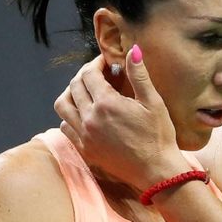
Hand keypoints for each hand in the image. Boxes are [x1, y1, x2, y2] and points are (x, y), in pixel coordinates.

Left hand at [53, 47, 188, 189]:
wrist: (156, 171)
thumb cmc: (159, 135)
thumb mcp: (153, 102)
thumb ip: (139, 75)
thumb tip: (133, 50)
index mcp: (106, 104)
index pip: (89, 74)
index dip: (96, 63)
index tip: (106, 61)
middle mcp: (89, 118)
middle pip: (74, 86)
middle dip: (85, 75)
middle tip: (99, 73)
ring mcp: (84, 136)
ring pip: (63, 106)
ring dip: (71, 93)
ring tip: (86, 91)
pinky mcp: (84, 149)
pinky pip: (65, 127)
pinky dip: (70, 116)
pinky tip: (85, 114)